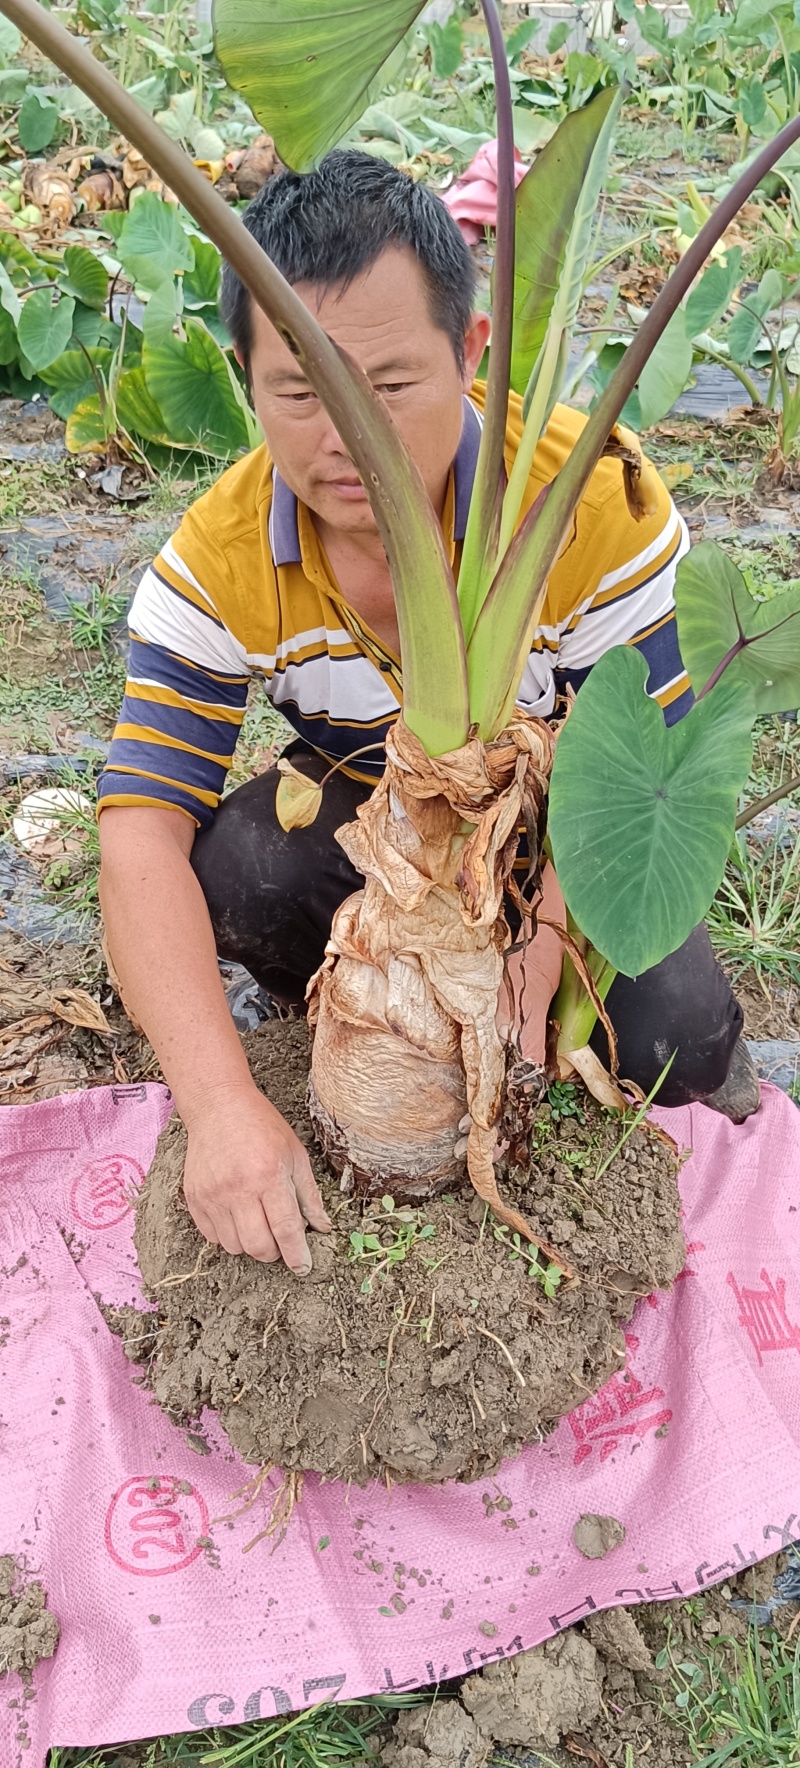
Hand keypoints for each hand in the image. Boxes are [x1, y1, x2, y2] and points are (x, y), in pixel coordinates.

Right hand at [182, 1086, 330, 1273]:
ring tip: (258, 1223)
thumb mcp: (295, 1155)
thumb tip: (322, 1228)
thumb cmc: (262, 1127)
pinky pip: (212, 1237)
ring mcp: (212, 1195)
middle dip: (274, 1253)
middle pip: (258, 1246)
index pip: (285, 1229)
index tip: (303, 1266)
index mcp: (269, 1176)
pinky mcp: (194, 1198)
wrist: (218, 1107)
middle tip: (280, 1241)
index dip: (297, 1254)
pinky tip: (237, 1217)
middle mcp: (238, 1189)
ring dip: (250, 1244)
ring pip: (234, 1246)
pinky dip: (228, 1236)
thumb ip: (309, 1195)